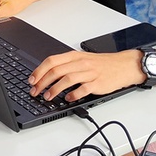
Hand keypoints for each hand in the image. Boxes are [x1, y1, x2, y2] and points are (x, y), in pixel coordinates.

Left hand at [27, 50, 144, 101]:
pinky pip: (83, 89)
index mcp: (74, 56)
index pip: (51, 61)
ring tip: (47, 97)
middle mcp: (80, 63)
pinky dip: (73, 95)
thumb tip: (47, 75)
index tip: (31, 80)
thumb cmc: (102, 64)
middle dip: (42, 82)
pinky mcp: (97, 83)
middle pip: (56, 71)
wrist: (124, 65)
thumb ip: (66, 65)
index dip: (39, 71)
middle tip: (34, 91)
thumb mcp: (82, 59)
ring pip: (67, 79)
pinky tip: (68, 99)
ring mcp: (89, 73)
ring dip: (54, 89)